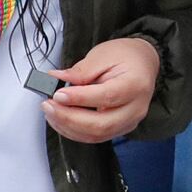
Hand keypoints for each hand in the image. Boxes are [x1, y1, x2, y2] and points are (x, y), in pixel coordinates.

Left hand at [40, 35, 159, 143]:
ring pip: (96, 135)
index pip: (107, 96)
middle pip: (101, 124)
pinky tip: (61, 119)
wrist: (142, 63)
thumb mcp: (102, 55)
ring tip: (51, 112)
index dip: (80, 98)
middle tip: (48, 105)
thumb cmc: (125, 56)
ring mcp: (129, 121)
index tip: (58, 94)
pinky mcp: (120, 128)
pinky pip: (95, 137)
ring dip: (68, 127)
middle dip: (69, 118)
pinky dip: (74, 131)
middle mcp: (136, 107)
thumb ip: (80, 71)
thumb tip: (56, 79)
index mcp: (136, 84)